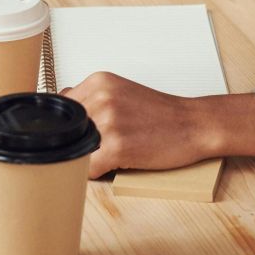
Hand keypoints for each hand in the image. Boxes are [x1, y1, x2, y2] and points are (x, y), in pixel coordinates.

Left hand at [62, 72, 218, 177]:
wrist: (195, 125)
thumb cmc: (161, 114)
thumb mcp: (121, 92)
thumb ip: (91, 99)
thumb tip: (60, 111)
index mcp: (99, 82)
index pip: (61, 107)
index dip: (68, 126)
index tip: (81, 133)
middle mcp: (101, 97)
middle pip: (66, 130)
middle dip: (78, 142)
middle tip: (101, 146)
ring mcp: (108, 121)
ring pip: (75, 150)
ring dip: (87, 158)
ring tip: (110, 155)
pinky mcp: (116, 146)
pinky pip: (87, 168)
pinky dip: (96, 173)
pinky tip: (114, 165)